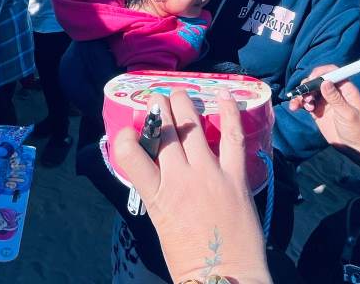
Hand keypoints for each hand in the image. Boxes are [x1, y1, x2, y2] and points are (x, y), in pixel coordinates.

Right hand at [113, 91, 270, 283]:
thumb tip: (158, 170)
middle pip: (164, 131)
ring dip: (183, 104)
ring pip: (192, 127)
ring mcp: (209, 174)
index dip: (124, 136)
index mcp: (156, 195)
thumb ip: (158, 193)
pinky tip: (223, 95)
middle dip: (157, 109)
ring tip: (178, 93)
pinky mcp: (235, 176)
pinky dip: (229, 113)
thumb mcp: (161, 224)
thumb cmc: (189, 259)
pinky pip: (232, 137)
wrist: (226, 276)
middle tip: (155, 99)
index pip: (129, 153)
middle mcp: (180, 178)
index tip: (128, 131)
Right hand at [287, 65, 359, 170]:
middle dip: (307, 85)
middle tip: (303, 95)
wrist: (353, 147)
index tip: (311, 80)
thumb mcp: (347, 114)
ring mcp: (325, 100)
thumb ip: (335, 99)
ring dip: (301, 95)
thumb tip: (325, 82)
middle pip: (317, 80)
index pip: (332, 72)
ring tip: (298, 105)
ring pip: (309, 90)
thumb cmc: (356, 129)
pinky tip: (296, 108)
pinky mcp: (317, 110)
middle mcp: (334, 92)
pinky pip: (305, 102)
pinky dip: (299, 103)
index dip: (320, 73)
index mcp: (344, 89)